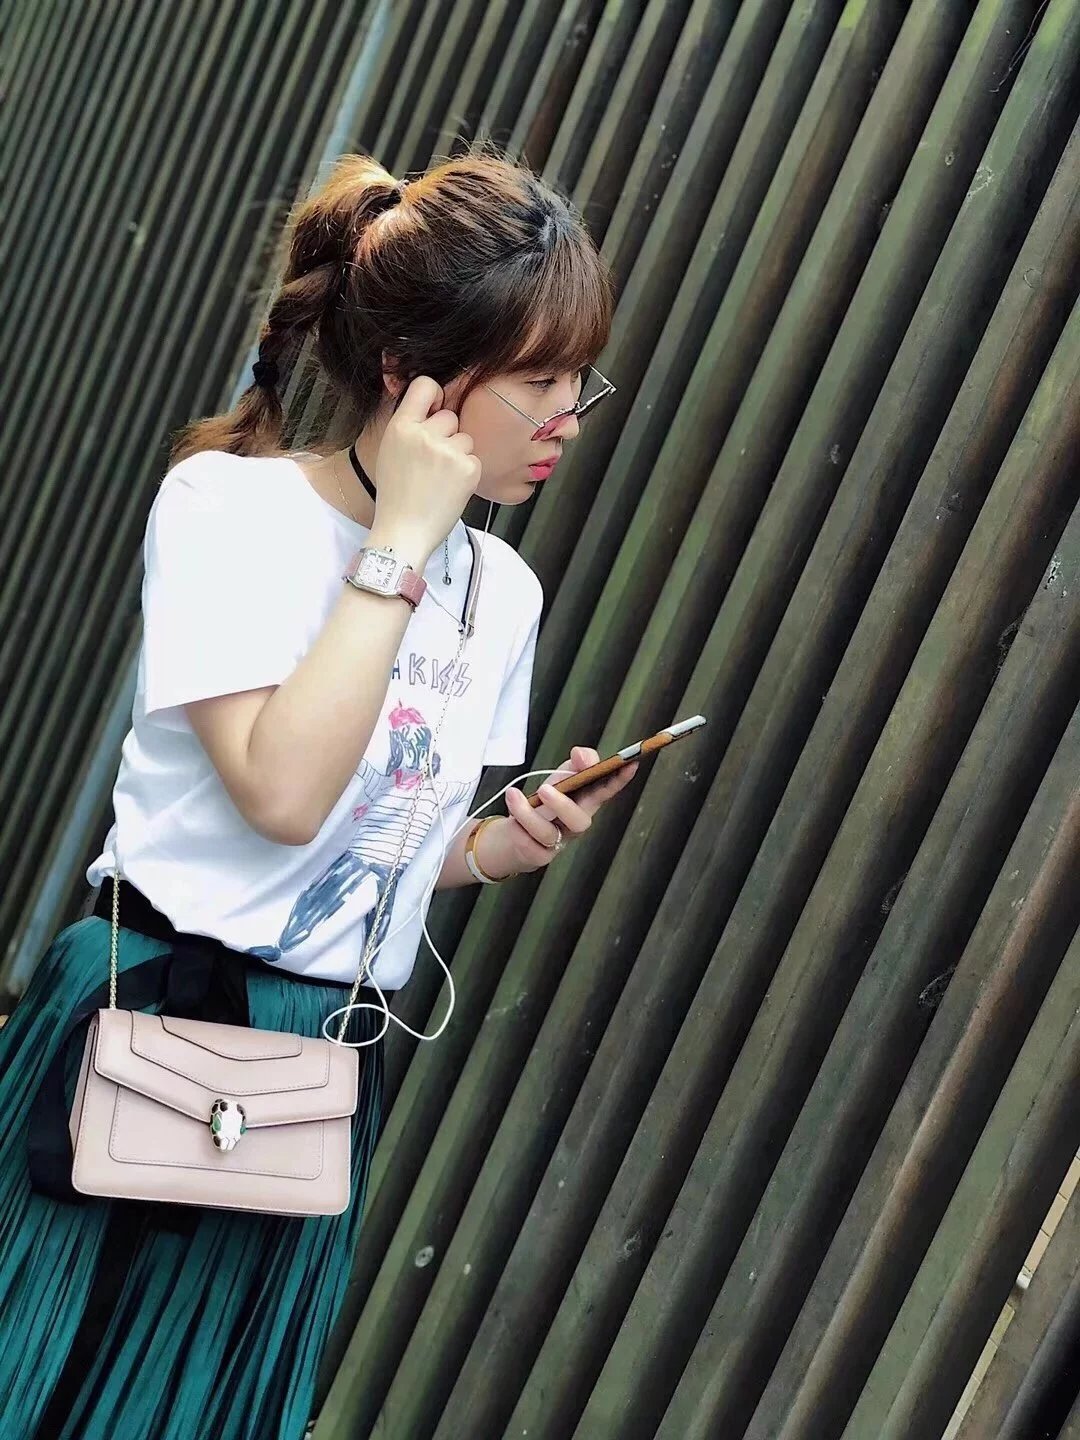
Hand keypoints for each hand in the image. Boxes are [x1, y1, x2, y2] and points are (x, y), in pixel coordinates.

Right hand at [371, 375, 481, 563]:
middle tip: (433, 462)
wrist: (404, 531)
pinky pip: (474, 459)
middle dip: (447, 435)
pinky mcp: (468, 468)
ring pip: (465, 439)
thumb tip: (432, 407)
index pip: (425, 385)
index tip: (435, 409)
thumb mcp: (391, 451)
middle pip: (450, 417)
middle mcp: (424, 434)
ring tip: (440, 479)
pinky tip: (450, 488)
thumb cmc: (397, 496)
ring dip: (458, 455)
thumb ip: (409, 427)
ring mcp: (448, 451)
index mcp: (401, 427)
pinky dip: (467, 473)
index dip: (434, 395)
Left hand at [482, 746, 640, 876]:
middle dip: (563, 805)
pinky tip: (511, 817)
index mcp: (585, 803)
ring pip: (547, 833)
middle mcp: (574, 825)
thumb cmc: (544, 803)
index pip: (606, 791)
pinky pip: (528, 845)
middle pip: (579, 821)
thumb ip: (578, 762)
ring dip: (527, 814)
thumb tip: (582, 755)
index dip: (619, 780)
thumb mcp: (562, 777)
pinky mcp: (537, 855)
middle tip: (545, 789)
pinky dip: (516, 827)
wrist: (514, 833)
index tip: (630, 763)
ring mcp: (557, 842)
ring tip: (514, 795)